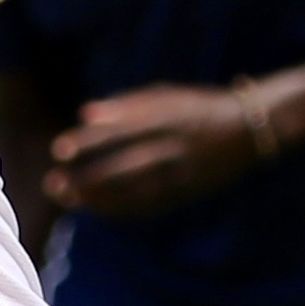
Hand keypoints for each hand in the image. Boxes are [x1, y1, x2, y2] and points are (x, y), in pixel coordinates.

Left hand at [43, 77, 284, 223]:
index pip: (122, 130)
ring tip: (69, 198)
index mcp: (169, 116)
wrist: (250, 129)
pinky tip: (98, 209)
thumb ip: (126, 104)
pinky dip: (122, 208)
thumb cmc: (197, 107)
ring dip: (100, 197)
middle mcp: (176, 146)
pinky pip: (151, 205)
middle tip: (54, 183)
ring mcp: (183, 172)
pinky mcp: (188, 192)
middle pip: (125, 165)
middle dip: (88, 176)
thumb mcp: (167, 96)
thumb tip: (84, 113)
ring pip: (136, 191)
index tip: (59, 149)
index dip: (90, 141)